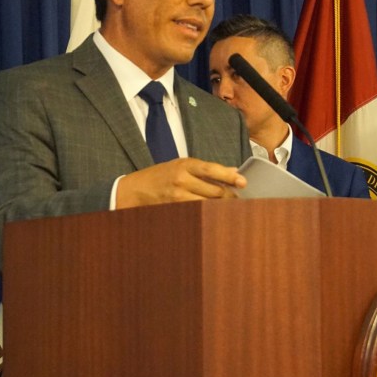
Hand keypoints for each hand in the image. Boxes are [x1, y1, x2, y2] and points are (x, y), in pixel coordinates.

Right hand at [114, 158, 246, 208]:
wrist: (134, 190)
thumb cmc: (160, 176)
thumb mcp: (180, 165)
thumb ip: (205, 169)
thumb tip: (232, 170)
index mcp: (185, 164)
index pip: (212, 169)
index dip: (230, 176)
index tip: (243, 182)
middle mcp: (182, 179)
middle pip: (214, 190)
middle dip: (229, 195)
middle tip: (239, 198)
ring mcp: (178, 196)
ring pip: (208, 203)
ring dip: (221, 206)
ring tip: (230, 207)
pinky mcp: (176, 209)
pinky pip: (198, 212)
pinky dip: (208, 212)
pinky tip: (214, 213)